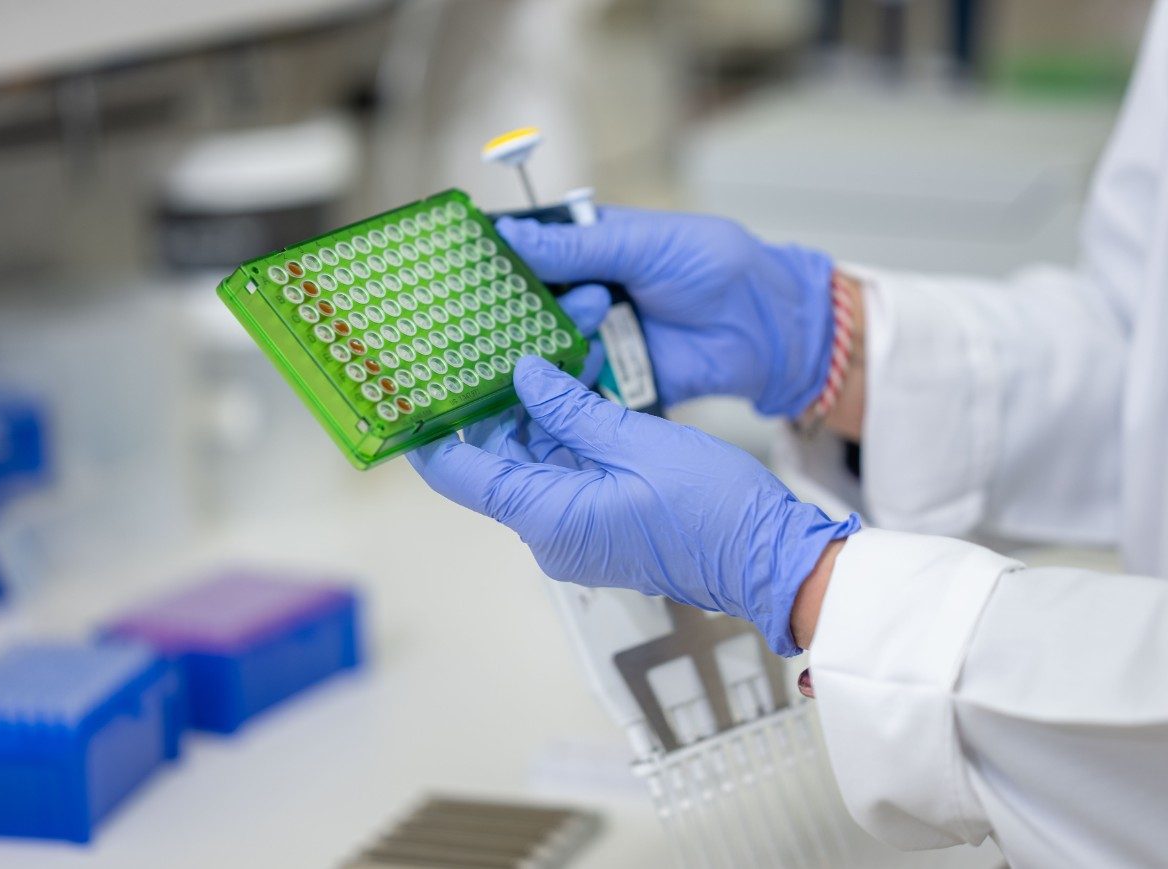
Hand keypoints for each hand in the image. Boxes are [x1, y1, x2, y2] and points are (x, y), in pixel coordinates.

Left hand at [409, 357, 859, 655]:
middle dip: (499, 397)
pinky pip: (566, 466)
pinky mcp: (600, 518)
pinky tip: (578, 378)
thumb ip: (572, 408)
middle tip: (501, 338)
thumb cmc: (712, 511)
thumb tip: (524, 376)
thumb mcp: (637, 442)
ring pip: (533, 456)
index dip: (428, 430)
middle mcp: (550, 528)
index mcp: (546, 516)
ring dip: (538, 405)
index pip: (459, 473)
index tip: (411, 385)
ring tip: (549, 344)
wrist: (770, 558)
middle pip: (497, 456)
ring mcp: (575, 525)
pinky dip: (567, 426)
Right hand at [497, 208, 835, 416]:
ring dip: (533, 347)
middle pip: (525, 307)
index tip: (459, 267)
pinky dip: (554, 389)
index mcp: (589, 248)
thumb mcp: (645, 245)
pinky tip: (536, 389)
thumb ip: (578, 247)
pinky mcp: (610, 381)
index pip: (527, 251)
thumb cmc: (717, 267)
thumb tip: (511, 236)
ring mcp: (594, 340)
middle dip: (505, 313)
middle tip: (477, 320)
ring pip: (541, 347)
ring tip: (537, 341)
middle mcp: (583, 295)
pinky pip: (570, 388)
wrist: (769, 331)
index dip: (494, 261)